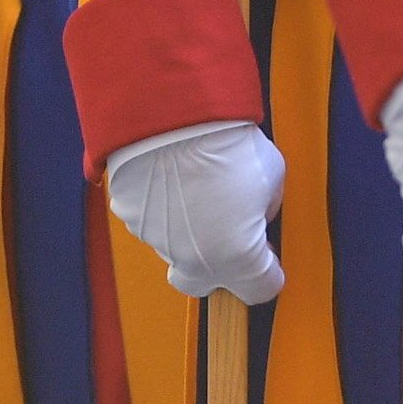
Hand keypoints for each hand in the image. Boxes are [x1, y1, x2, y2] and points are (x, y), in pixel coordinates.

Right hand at [105, 119, 285, 302]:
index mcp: (238, 258)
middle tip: (227, 228)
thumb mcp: (271, 173)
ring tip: (193, 184)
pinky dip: (160, 207)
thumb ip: (267, 206)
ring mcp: (158, 241)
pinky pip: (150, 222)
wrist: (171, 114)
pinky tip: (168, 176)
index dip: (269, 269)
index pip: (262, 289)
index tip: (267, 250)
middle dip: (219, 265)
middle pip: (206, 284)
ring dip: (187, 228)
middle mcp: (194, 261)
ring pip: (176, 249)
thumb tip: (257, 212)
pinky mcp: (131, 219)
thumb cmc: (227, 142)